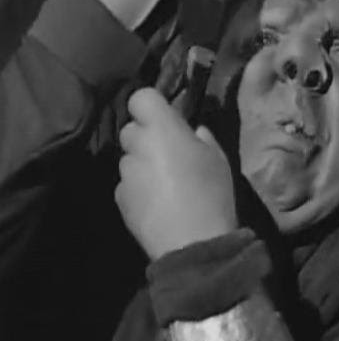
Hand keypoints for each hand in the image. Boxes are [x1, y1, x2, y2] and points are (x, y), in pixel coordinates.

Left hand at [116, 88, 235, 259]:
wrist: (193, 243)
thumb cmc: (212, 193)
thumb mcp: (218, 158)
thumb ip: (201, 137)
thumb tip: (192, 131)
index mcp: (163, 130)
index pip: (141, 97)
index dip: (152, 105)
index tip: (168, 119)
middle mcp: (138, 146)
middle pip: (131, 128)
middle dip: (147, 135)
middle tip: (168, 151)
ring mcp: (125, 174)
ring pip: (129, 157)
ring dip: (142, 161)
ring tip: (164, 182)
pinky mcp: (120, 198)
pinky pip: (127, 182)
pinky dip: (139, 186)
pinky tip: (157, 202)